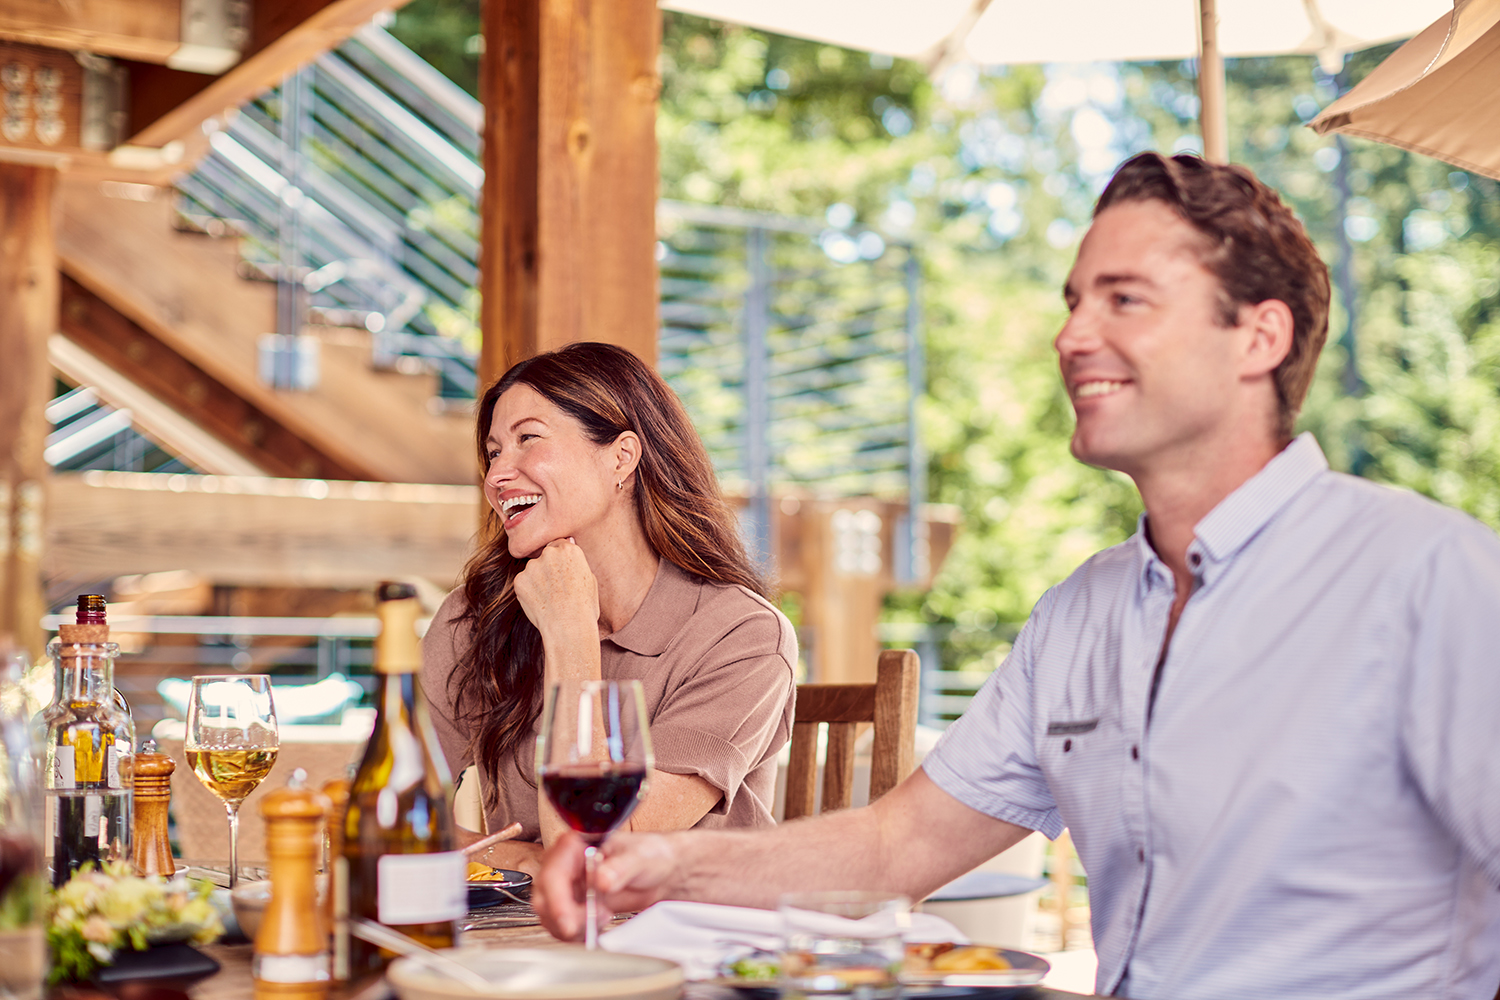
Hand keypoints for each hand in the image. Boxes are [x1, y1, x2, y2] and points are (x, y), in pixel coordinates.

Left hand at [514, 538, 599, 654]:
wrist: (569, 627)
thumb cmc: (584, 607)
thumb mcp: (590, 579)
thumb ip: (577, 562)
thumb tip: (570, 545)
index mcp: (570, 550)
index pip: (560, 546)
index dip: (561, 561)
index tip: (562, 573)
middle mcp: (549, 553)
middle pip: (545, 556)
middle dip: (548, 568)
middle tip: (556, 589)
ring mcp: (532, 566)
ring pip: (533, 570)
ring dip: (538, 580)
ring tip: (550, 599)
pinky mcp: (520, 580)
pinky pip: (524, 583)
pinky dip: (529, 592)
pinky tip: (540, 603)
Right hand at [534, 831, 678, 941]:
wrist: (659, 872)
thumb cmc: (649, 855)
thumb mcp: (640, 857)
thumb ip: (621, 867)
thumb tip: (601, 880)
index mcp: (576, 844)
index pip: (554, 873)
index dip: (557, 900)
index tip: (569, 922)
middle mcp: (566, 864)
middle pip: (544, 897)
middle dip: (563, 918)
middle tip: (588, 926)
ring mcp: (568, 886)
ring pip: (549, 915)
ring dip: (572, 927)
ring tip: (602, 919)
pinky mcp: (574, 905)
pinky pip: (562, 925)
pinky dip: (576, 933)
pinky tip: (597, 925)